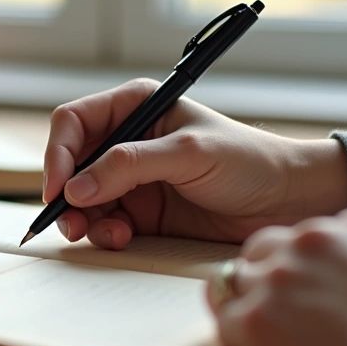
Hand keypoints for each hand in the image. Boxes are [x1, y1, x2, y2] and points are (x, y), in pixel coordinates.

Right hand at [43, 79, 346, 247]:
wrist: (287, 201)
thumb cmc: (249, 161)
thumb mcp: (189, 155)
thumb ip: (131, 166)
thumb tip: (77, 187)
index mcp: (136, 107)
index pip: (74, 122)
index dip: (58, 153)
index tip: (59, 186)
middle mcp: (128, 140)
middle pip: (70, 163)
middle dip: (65, 193)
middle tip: (71, 221)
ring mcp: (132, 179)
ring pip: (82, 198)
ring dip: (83, 219)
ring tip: (100, 235)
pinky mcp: (142, 213)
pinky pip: (104, 223)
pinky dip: (104, 234)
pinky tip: (122, 238)